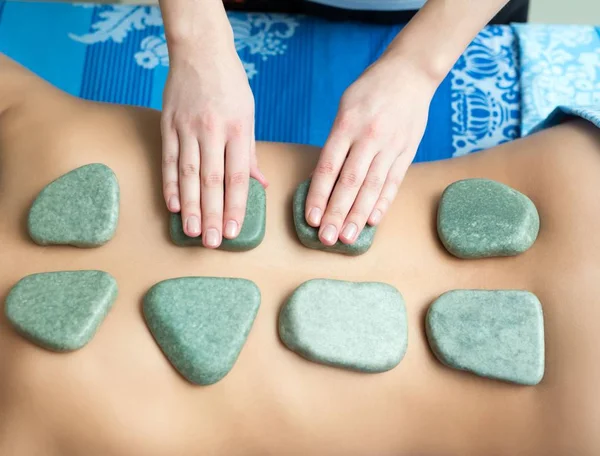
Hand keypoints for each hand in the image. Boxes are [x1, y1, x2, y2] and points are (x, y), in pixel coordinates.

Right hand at [161, 43, 266, 247]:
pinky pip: (169, 160)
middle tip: (212, 242)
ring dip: (190, 206)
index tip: (234, 231)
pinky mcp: (168, 125)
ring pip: (188, 175)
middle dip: (212, 214)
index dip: (235, 206)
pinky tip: (172, 206)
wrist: (200, 50)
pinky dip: (170, 184)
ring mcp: (187, 128)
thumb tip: (261, 185)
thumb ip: (251, 153)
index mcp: (238, 129)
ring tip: (191, 232)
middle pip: (212, 181)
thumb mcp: (249, 115)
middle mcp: (212, 130)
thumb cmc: (230, 85)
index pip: (237, 176)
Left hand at [305, 57, 435, 245]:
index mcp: (347, 124)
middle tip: (326, 238)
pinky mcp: (407, 151)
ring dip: (358, 215)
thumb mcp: (344, 108)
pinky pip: (394, 181)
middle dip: (336, 213)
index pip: (328, 167)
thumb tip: (321, 179)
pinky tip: (373, 222)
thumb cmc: (369, 90)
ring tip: (347, 237)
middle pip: (350, 182)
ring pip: (372, 186)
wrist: (410, 73)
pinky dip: (383, 203)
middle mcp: (369, 137)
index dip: (318, 195)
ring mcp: (391, 145)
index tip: (311, 218)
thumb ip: (335, 143)